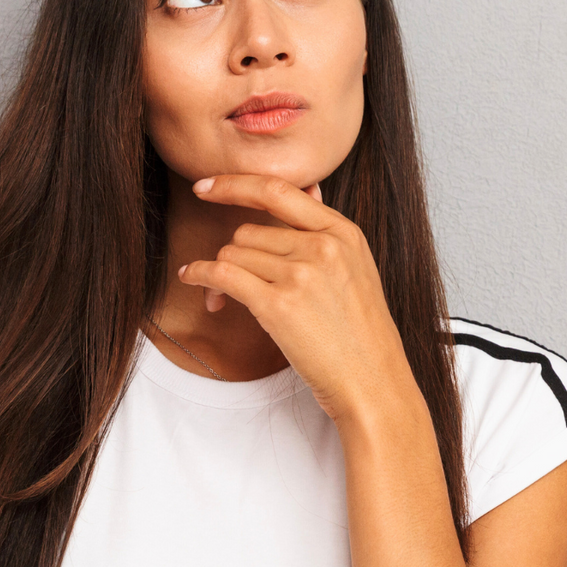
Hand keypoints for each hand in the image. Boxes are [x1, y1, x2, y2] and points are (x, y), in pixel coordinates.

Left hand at [177, 174, 417, 421]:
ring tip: (226, 299)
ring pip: (233, 253)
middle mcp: (323, 246)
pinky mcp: (279, 305)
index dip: (234, 184)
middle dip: (234, 256)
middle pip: (249, 231)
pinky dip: (200, 275)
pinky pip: (222, 274)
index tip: (206, 186)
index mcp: (343, 232)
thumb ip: (327, 230)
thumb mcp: (357, 268)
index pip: (278, 190)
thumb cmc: (362, 334)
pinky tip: (193, 279)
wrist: (374, 382)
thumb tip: (310, 188)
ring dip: (220, 274)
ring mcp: (302, 274)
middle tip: (231, 282)